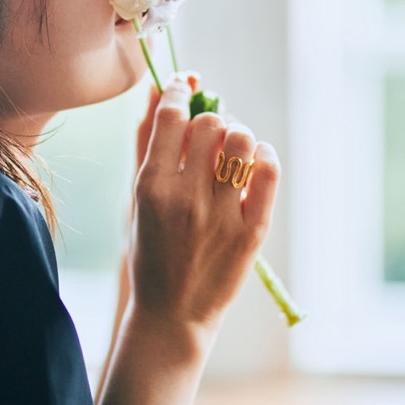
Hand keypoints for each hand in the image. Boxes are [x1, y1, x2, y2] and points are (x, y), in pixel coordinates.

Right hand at [129, 76, 280, 332]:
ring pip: (241, 140)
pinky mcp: (251, 230)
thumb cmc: (151, 252)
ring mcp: (220, 214)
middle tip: (211, 135)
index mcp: (151, 187)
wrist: (172, 315)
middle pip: (209, 124)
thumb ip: (147, 145)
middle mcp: (186, 197)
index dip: (180, 92)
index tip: (185, 90)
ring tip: (231, 153)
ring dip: (237, 136)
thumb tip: (163, 91)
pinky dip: (263, 156)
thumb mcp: (137, 200)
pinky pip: (268, 170)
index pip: (172, 116)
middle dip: (211, 119)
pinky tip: (254, 163)